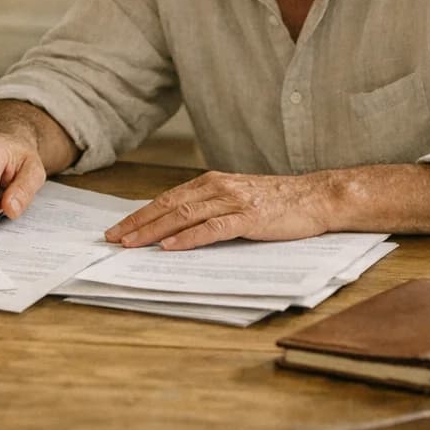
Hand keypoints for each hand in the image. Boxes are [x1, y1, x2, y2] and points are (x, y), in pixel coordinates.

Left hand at [102, 171, 332, 250]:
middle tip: (113, 239)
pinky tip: (171, 247)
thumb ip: (211, 207)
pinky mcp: (248, 217)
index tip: (118, 229)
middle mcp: (217, 187)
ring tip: (132, 244)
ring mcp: (232, 201)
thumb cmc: (278, 202)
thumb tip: (178, 227)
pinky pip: (212, 228)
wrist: (316, 197)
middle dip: (138, 223)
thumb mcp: (238, 198)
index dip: (140, 215)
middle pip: (168, 206)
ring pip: (183, 216)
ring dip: (154, 231)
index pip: (167, 199)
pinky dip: (188, 238)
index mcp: (212, 182)